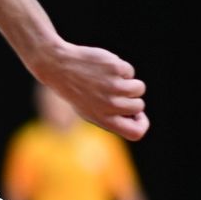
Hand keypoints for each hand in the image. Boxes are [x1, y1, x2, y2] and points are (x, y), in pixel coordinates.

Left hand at [34, 41, 148, 140]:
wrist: (59, 66)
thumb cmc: (76, 90)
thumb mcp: (89, 111)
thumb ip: (112, 117)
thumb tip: (136, 114)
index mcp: (103, 119)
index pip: (136, 132)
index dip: (141, 124)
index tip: (136, 114)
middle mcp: (110, 105)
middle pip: (139, 106)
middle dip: (132, 98)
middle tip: (114, 91)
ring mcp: (113, 86)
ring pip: (139, 88)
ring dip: (129, 82)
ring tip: (111, 79)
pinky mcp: (115, 68)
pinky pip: (130, 71)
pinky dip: (120, 69)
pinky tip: (103, 69)